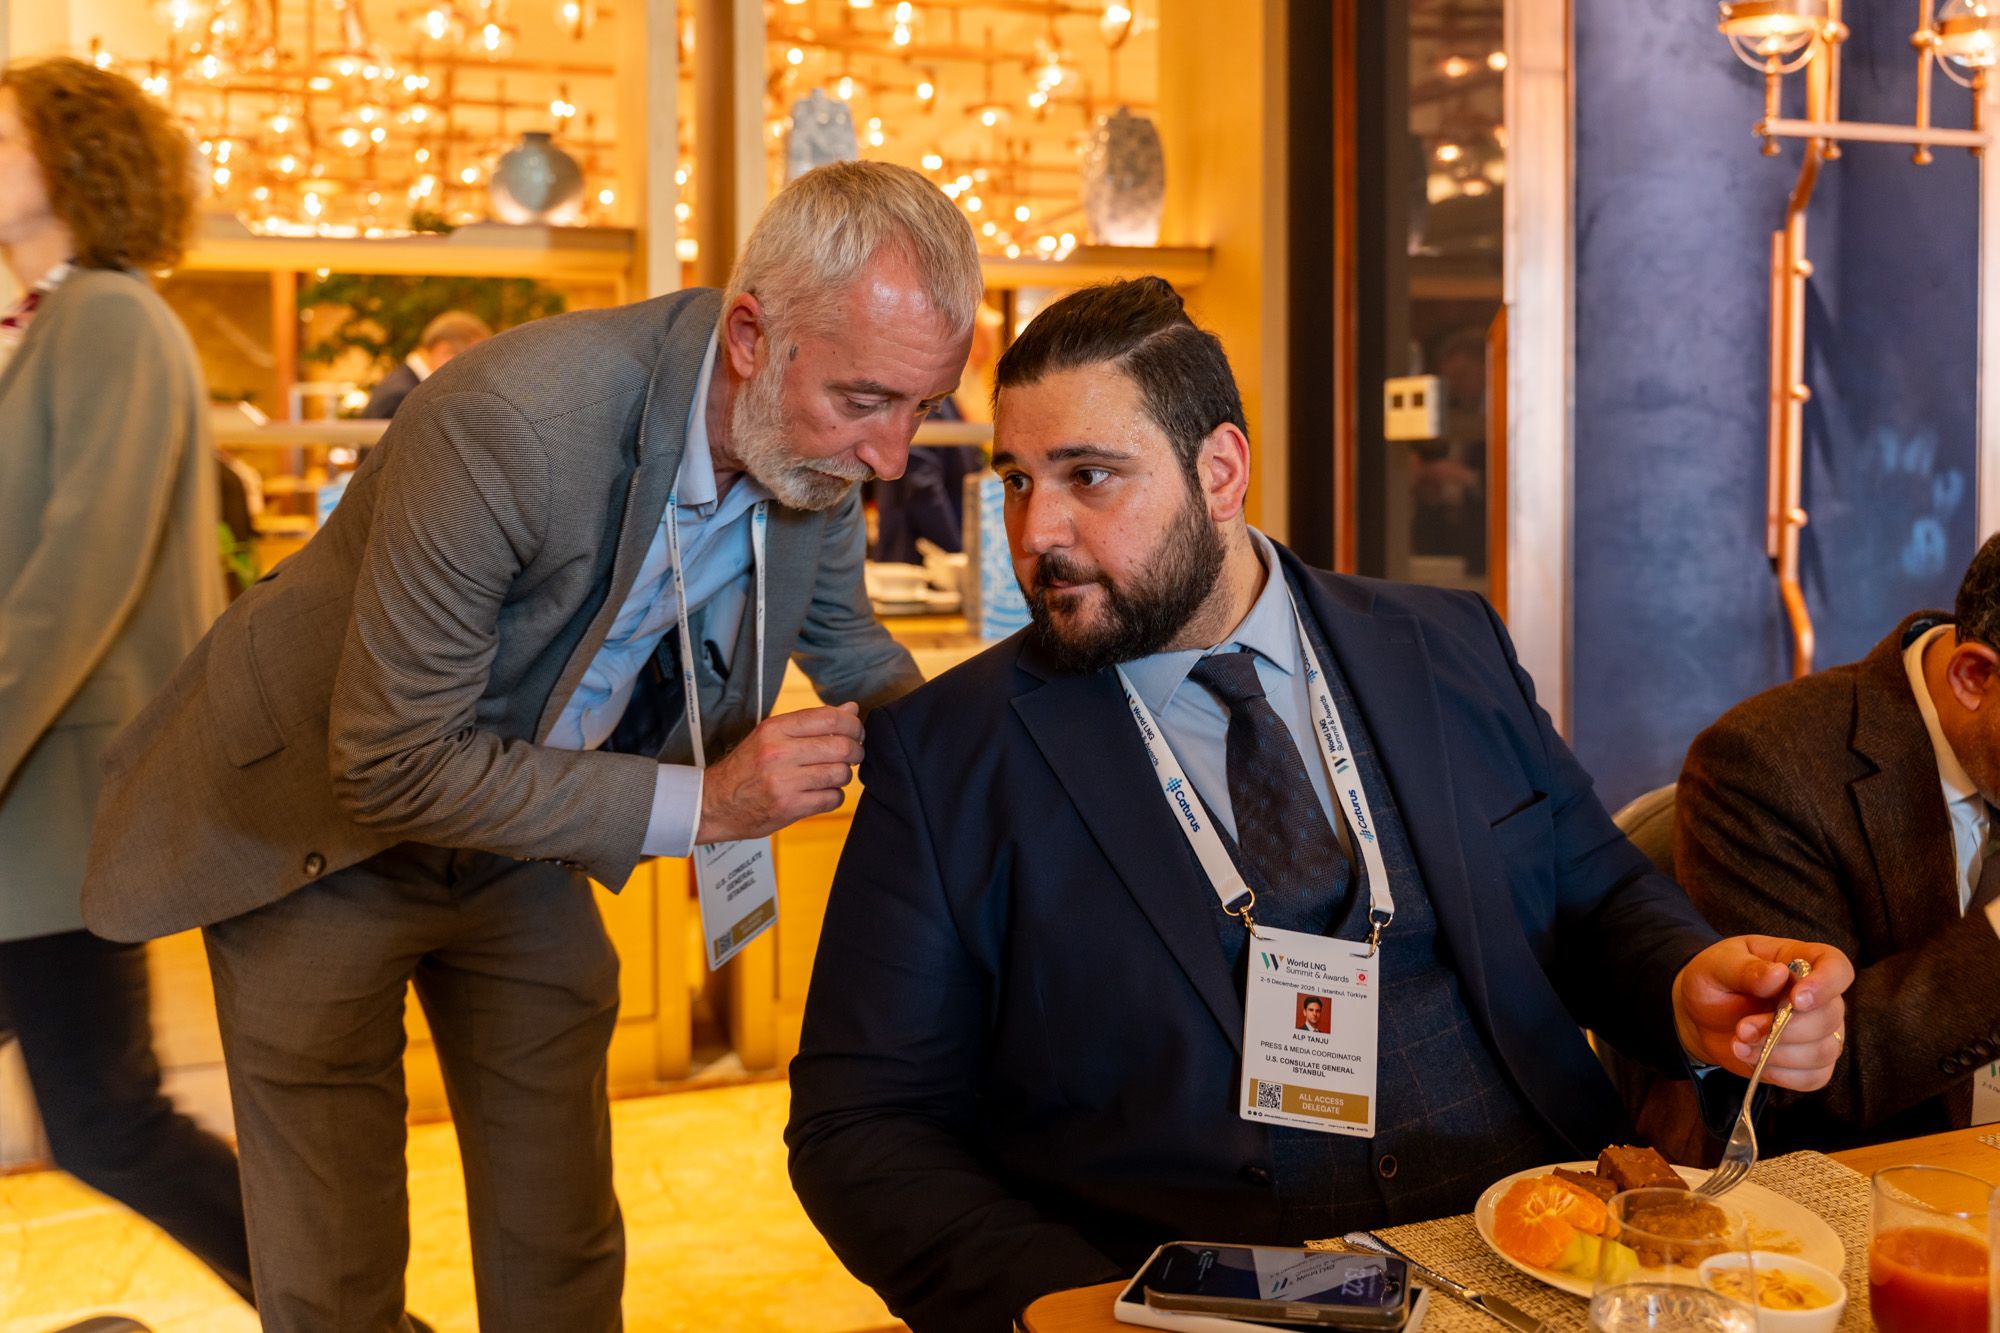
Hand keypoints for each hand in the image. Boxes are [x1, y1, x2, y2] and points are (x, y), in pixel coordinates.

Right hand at [695, 703, 862, 843]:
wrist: (714, 802)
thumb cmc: (746, 767)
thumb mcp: (772, 736)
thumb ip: (811, 722)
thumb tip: (851, 709)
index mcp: (775, 729)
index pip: (830, 718)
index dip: (853, 725)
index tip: (857, 732)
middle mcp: (779, 752)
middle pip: (841, 747)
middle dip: (856, 751)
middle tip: (853, 755)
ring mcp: (784, 781)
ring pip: (840, 774)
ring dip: (844, 775)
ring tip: (832, 775)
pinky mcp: (789, 807)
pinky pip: (833, 798)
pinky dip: (834, 796)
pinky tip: (822, 793)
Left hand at [1671, 935, 1853, 1090]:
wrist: (1699, 1015)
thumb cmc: (1714, 981)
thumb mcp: (1718, 966)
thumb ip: (1746, 969)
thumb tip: (1778, 974)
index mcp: (1801, 961)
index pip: (1837, 968)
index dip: (1826, 984)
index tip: (1797, 999)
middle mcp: (1818, 997)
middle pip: (1829, 1017)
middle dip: (1784, 1029)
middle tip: (1742, 1029)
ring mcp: (1817, 1032)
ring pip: (1824, 1051)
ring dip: (1778, 1053)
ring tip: (1739, 1044)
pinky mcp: (1807, 1063)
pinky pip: (1814, 1077)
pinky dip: (1782, 1074)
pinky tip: (1754, 1061)